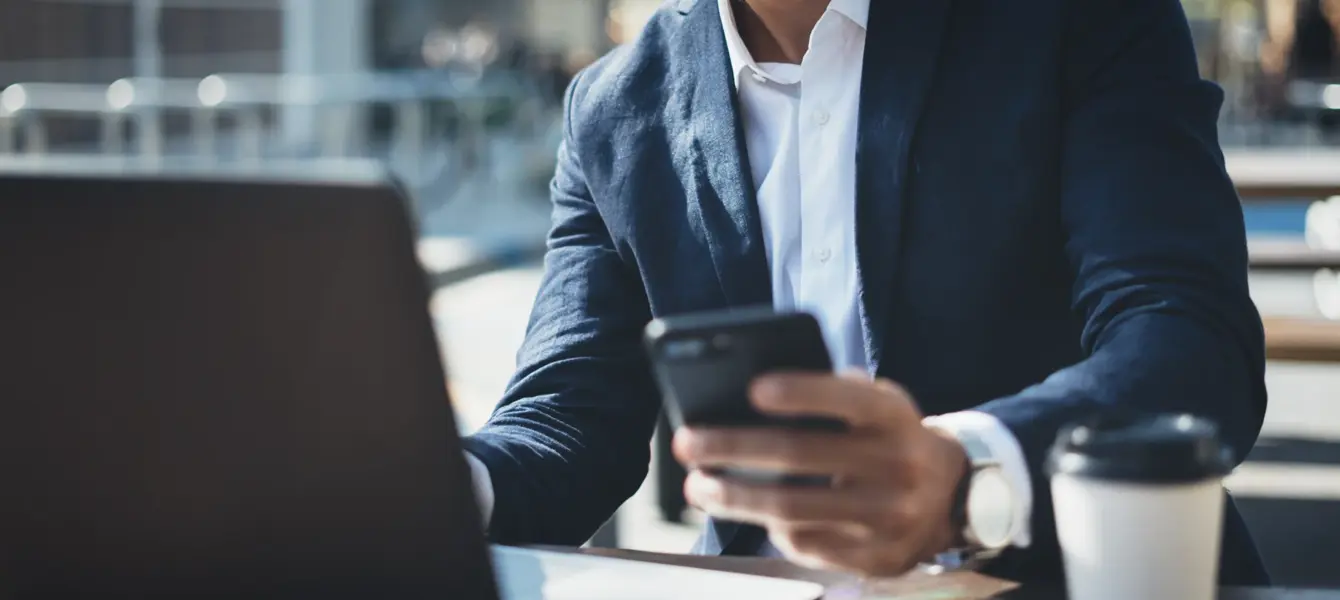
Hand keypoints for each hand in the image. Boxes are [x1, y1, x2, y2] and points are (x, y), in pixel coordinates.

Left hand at [673, 372, 968, 575]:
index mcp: (895, 416)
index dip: (801, 393)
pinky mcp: (877, 557)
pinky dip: (769, 527)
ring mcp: (890, 517)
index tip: (752, 388)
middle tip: (688, 443)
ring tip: (698, 486)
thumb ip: (831, 395)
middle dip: (733, 447)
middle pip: (801, 455)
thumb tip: (748, 398)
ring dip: (733, 497)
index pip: (848, 398)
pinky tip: (746, 512)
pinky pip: (805, 543)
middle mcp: (899, 465)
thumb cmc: (887, 437)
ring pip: (792, 508)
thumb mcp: (876, 405)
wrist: (951, 496)